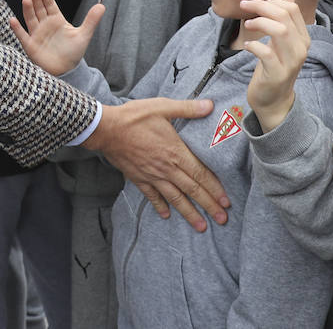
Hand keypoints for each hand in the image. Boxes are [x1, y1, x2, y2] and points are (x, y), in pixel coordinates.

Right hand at [10, 0, 102, 75]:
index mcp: (57, 20)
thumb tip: (102, 6)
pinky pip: (22, 36)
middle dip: (36, 0)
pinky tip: (13, 20)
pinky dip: (17, 29)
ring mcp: (37, 34)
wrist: (66, 70)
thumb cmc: (74, 52)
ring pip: (30, 19)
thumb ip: (91, 20)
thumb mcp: (84, 35)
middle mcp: (45, 25)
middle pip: (39, 9)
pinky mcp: (30, 45)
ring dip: (27, 10)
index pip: (50, 5)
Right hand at [83, 98, 229, 230]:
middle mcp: (166, 168)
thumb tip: (210, 105)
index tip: (226, 202)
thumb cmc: (134, 117)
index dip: (215, 188)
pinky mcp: (139, 178)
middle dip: (209, 206)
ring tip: (201, 227)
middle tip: (223, 221)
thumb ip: (187, 109)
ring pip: (175, 198)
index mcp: (175, 152)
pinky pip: (152, 196)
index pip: (200, 174)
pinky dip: (160, 206)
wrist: (106, 129)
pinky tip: (167, 215)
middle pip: (192, 190)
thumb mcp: (163, 107)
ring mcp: (152, 175)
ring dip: (189, 213)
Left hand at [240, 0, 308, 131]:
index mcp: (302, 38)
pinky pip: (266, 53)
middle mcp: (301, 48)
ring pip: (280, 31)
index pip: (292, 9)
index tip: (254, 3)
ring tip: (247, 24)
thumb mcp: (280, 42)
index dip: (271, 1)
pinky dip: (254, 46)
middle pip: (284, 16)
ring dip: (259, 22)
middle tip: (244, 6)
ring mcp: (291, 62)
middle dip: (261, 6)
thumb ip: (284, 21)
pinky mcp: (278, 74)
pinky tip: (247, 46)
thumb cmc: (274, 66)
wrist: (274, 100)